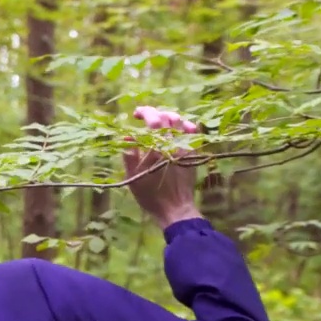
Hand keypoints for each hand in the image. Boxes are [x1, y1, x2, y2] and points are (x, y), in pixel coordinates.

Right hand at [123, 106, 202, 228]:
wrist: (175, 208)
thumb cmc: (151, 196)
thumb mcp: (133, 177)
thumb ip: (129, 155)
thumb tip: (127, 137)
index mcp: (157, 147)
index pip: (154, 119)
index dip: (145, 112)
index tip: (135, 114)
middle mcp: (173, 144)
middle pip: (168, 117)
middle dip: (155, 113)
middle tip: (146, 118)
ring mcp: (186, 148)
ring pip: (181, 122)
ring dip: (169, 118)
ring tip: (160, 122)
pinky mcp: (193, 154)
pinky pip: (193, 133)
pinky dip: (186, 126)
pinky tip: (180, 129)